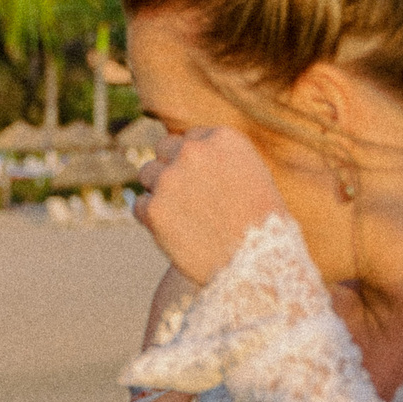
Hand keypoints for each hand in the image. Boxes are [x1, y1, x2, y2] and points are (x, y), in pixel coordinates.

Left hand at [133, 126, 283, 286]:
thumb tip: (187, 153)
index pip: (191, 139)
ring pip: (147, 174)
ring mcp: (170, 179)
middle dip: (172, 169)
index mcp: (221, 138)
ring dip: (158, 191)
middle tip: (186, 198)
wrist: (258, 263)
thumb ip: (220, 158)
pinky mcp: (154, 209)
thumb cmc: (261, 223)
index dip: (195, 162)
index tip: (203, 182)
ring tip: (181, 216)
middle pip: (164, 149)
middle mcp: (193, 152)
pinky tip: (174, 232)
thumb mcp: (252, 174)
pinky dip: (152, 219)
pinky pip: (140, 206)